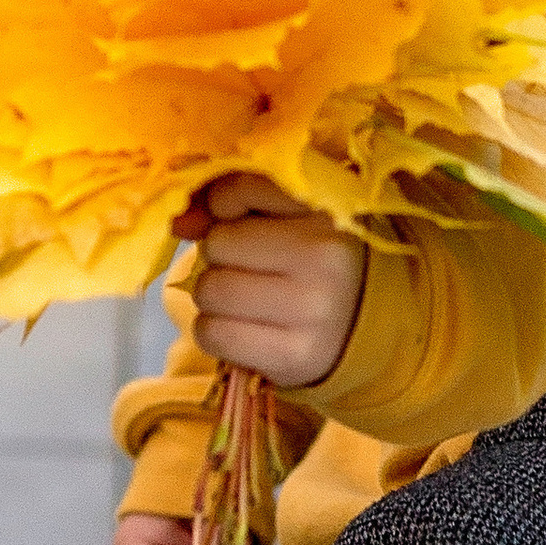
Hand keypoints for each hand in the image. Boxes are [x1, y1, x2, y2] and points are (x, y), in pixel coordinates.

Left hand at [177, 171, 362, 389]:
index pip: (241, 189)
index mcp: (326, 208)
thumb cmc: (314, 261)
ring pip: (210, 290)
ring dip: (214, 297)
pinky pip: (212, 335)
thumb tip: (179, 221)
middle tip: (248, 268)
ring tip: (246, 299)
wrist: (367, 326)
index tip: (236, 219)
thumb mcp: (290, 218)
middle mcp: (324, 255)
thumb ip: (232, 206)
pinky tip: (243, 327)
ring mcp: (311, 308)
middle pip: (217, 244)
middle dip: (220, 257)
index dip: (223, 206)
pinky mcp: (294, 355)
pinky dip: (215, 331)